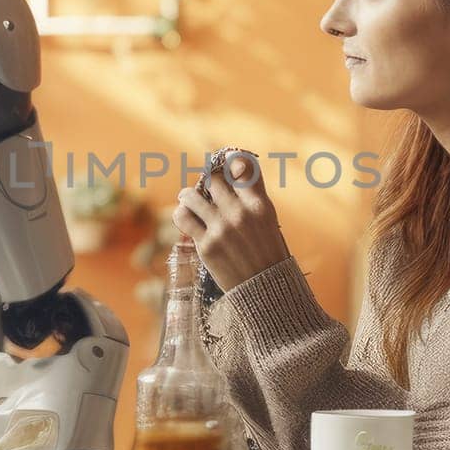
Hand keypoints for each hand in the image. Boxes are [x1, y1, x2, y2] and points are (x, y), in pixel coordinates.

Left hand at [172, 152, 289, 293]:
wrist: (264, 289)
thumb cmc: (267, 251)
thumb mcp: (269, 219)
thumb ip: (253, 194)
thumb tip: (236, 166)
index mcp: (260, 205)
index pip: (242, 166)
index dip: (229, 160)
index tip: (223, 164)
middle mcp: (240, 214)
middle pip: (213, 180)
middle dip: (207, 181)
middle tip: (205, 187)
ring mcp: (221, 229)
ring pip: (191, 196)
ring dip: (187, 195)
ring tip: (188, 198)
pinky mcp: (206, 245)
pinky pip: (183, 217)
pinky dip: (181, 213)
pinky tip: (185, 215)